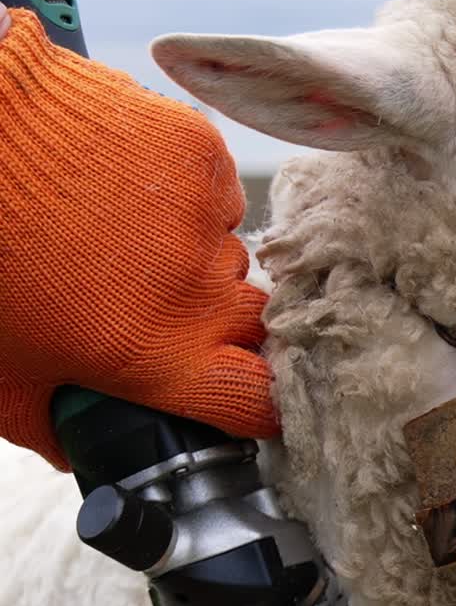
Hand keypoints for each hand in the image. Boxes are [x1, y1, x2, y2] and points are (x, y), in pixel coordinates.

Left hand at [0, 6, 276, 469]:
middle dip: (217, 326)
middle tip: (156, 308)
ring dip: (193, 259)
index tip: (245, 398)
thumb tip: (81, 451)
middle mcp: (194, 288)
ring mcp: (203, 217)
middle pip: (252, 326)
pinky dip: (184, 196)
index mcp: (152, 352)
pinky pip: (217, 193)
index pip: (259, 401)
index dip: (257, 405)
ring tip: (122, 237)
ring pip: (230, 256)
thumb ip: (47, 424)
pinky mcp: (200, 154)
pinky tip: (126, 185)